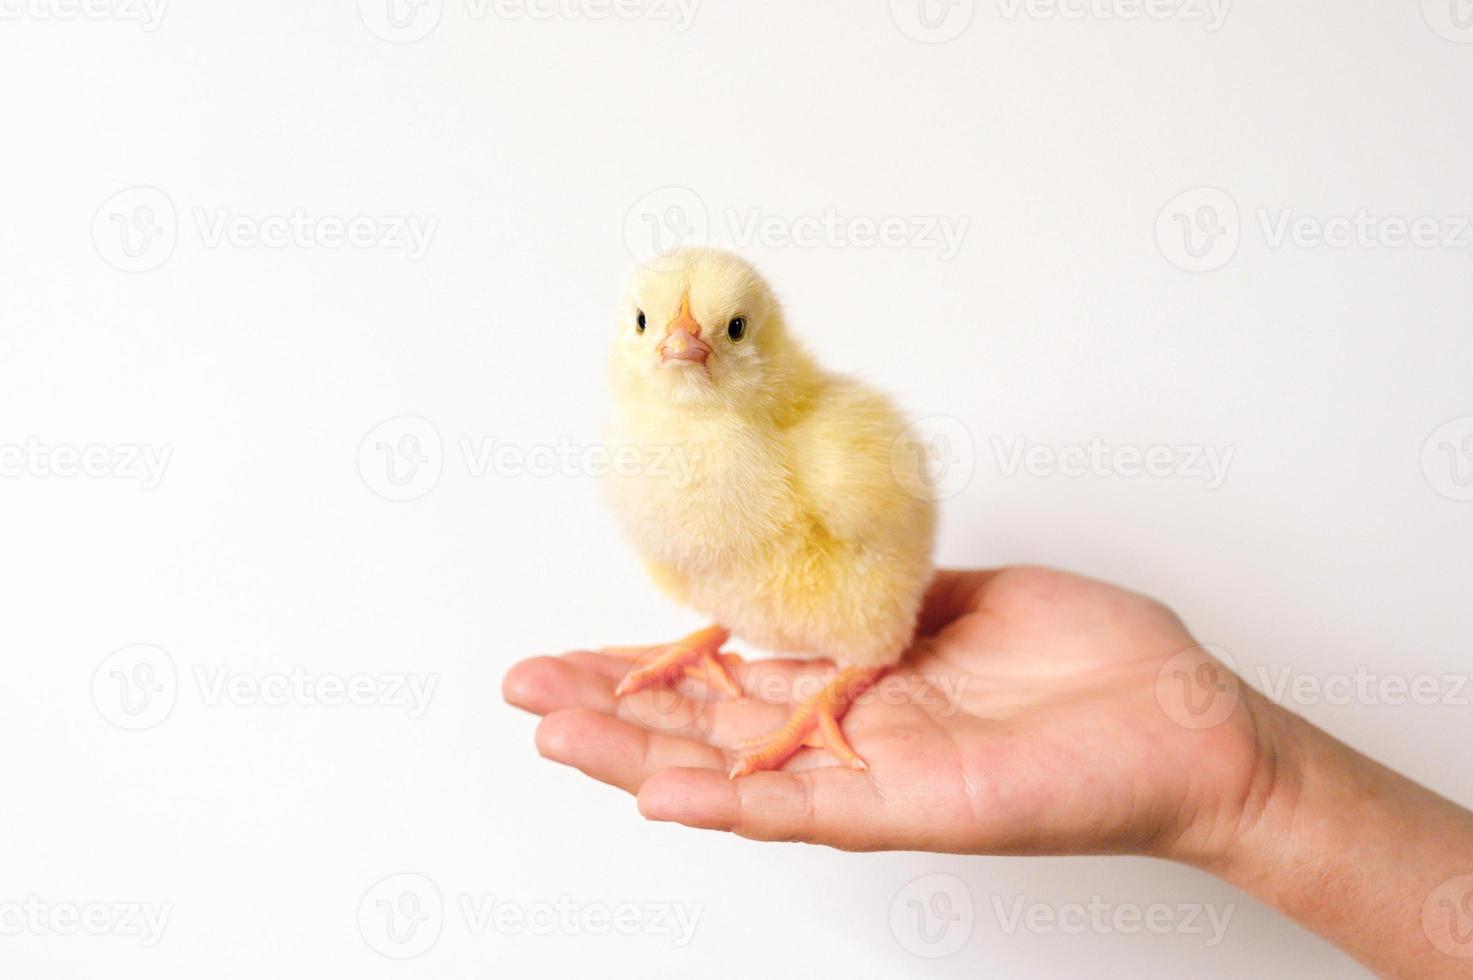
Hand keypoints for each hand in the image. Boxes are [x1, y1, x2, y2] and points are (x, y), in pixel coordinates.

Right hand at [502, 567, 1269, 861]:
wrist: (1186, 718)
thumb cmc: (1089, 657)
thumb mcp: (956, 596)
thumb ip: (873, 595)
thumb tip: (805, 563)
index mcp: (855, 680)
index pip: (727, 673)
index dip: (646, 663)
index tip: (573, 647)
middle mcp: (849, 735)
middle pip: (707, 726)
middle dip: (611, 708)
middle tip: (523, 690)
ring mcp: (874, 776)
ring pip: (733, 773)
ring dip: (639, 755)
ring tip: (553, 734)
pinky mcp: (914, 808)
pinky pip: (805, 807)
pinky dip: (729, 800)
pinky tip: (658, 787)